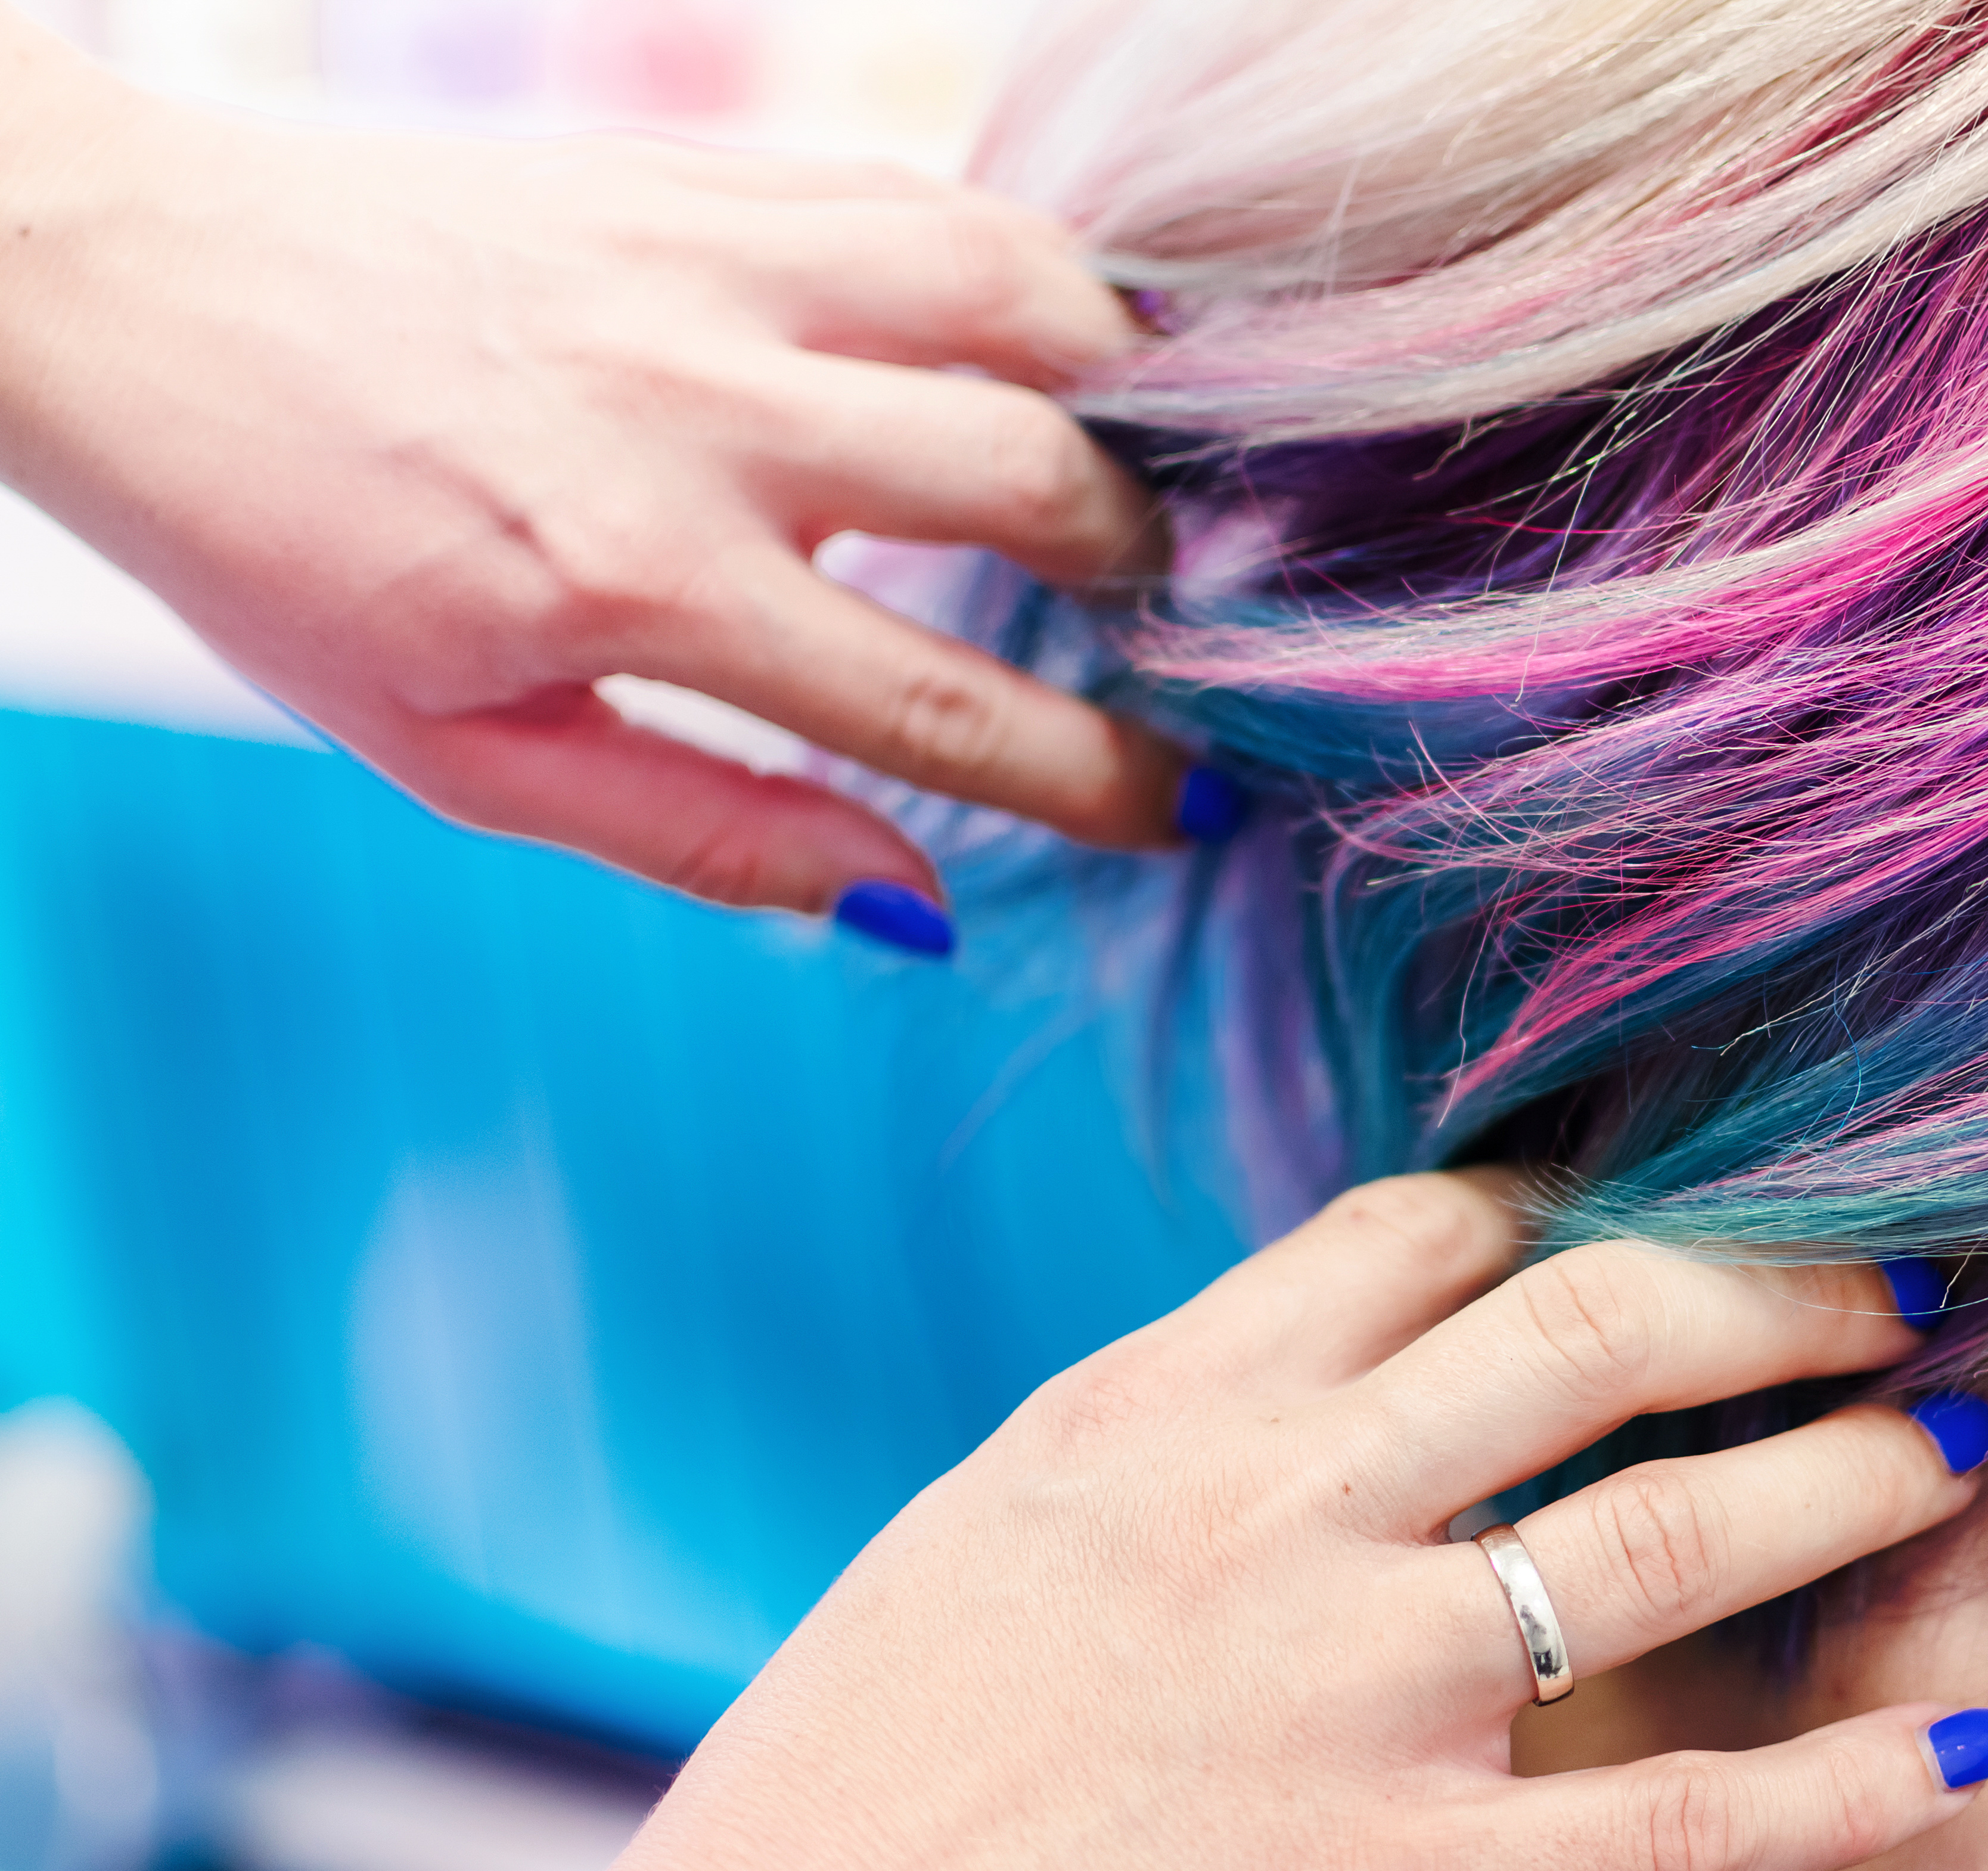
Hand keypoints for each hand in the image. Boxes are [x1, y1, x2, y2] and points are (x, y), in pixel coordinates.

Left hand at [0, 20, 1176, 915]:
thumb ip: (702, 833)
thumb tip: (912, 905)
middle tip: (1154, 616)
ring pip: (1025, 301)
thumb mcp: (463, 755)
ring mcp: (712, 264)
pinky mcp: (704, 169)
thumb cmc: (287, 546)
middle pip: (1030, 481)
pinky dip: (1037, 277)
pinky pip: (937, 202)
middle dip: (1139, 572)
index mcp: (637, 580)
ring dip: (1125, 397)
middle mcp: (702, 411)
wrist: (132, 291)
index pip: (940, 707)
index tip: (1176, 807)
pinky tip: (1053, 343)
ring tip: (1135, 465)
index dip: (1094, 778)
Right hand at [514, 1172, 1987, 1870]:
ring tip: (1947, 1438)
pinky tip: (1958, 1746)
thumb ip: (1184, 1416)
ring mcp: (1346, 1697)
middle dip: (1771, 1284)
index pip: (1424, 1229)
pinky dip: (1838, 1781)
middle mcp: (1272, 1512)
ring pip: (1660, 1532)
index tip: (1680, 1203)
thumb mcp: (1002, 1514)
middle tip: (1897, 1275)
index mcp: (1156, 1405)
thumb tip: (1349, 1341)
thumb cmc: (860, 1756)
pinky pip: (1676, 1824)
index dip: (1588, 1199)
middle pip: (1588, 1328)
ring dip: (1836, 1470)